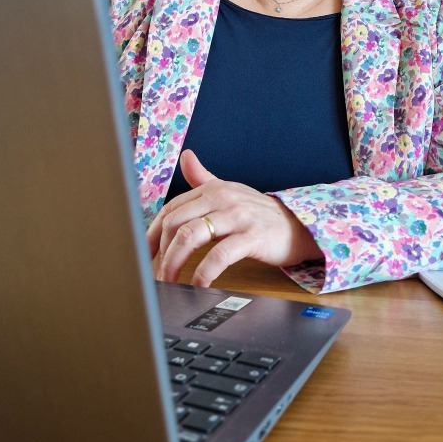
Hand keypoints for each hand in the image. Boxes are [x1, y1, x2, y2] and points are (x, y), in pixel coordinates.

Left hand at [147, 150, 320, 287]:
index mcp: (212, 189)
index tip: (144, 254)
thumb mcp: (230, 191)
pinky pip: (219, 255)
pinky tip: (198, 285)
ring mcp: (237, 216)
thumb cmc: (259, 213)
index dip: (152, 234)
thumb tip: (185, 156)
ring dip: (174, 263)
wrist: (298, 226)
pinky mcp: (251, 236)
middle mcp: (222, 198)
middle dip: (161, 252)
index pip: (171, 209)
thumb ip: (204, 177)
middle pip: (176, 223)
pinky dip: (203, 273)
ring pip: (191, 237)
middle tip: (156, 274)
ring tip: (169, 281)